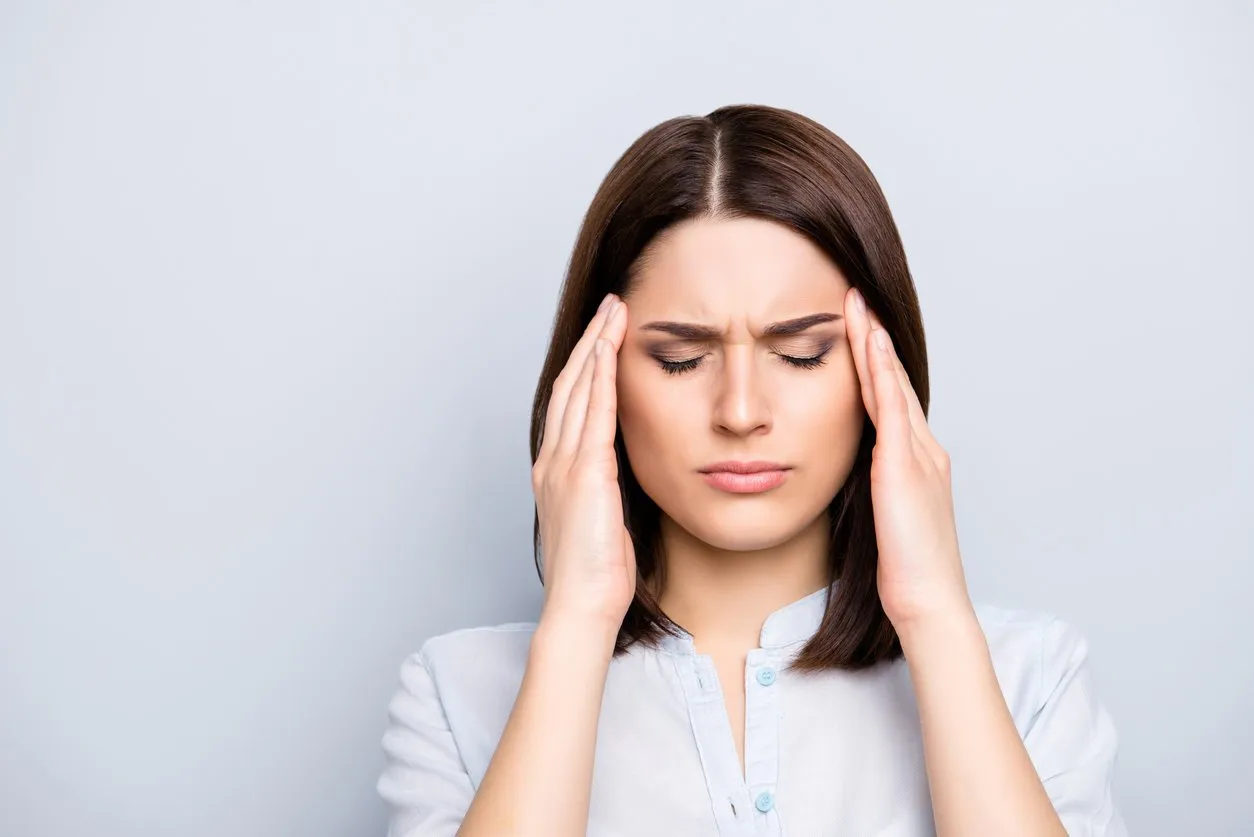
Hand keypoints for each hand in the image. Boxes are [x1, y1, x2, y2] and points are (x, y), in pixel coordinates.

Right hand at [532, 293, 635, 629]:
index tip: (605, 335)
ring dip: (597, 346)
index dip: (587, 365)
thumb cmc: (597, 575)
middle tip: (611, 306)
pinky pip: (593, 413)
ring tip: (615, 312)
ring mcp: (564, 465)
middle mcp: (554, 460)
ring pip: (579, 389)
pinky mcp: (584, 473)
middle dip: (591, 341)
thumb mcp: (604, 520)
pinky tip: (610, 350)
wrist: (582, 606)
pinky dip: (601, 377)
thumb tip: (623, 473)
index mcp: (556, 471)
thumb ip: (607, 488)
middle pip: (571, 385)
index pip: (570, 404)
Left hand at [844, 287, 972, 633]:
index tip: (856, 329)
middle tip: (857, 297)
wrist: (929, 602)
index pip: (892, 400)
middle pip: (894, 381)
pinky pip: (890, 407)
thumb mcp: (884, 519)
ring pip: (893, 384)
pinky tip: (868, 343)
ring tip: (857, 304)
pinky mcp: (904, 466)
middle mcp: (924, 450)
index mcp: (917, 462)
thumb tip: (856, 477)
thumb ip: (875, 490)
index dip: (875, 363)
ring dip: (874, 342)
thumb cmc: (904, 571)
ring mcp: (918, 455)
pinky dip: (879, 371)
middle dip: (874, 338)